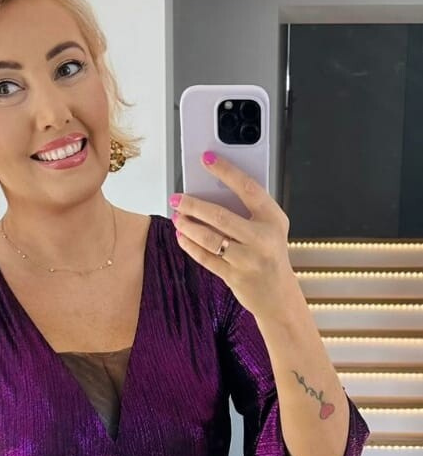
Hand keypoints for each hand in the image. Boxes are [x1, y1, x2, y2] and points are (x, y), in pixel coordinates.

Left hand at [171, 153, 297, 320]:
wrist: (279, 296)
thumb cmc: (271, 254)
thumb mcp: (271, 227)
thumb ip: (249, 210)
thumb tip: (212, 190)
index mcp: (273, 219)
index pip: (248, 188)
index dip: (226, 171)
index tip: (207, 159)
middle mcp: (262, 239)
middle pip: (221, 216)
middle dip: (194, 205)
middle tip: (177, 198)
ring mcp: (248, 260)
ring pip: (210, 239)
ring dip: (188, 226)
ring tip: (177, 217)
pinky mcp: (234, 277)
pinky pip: (206, 258)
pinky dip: (190, 246)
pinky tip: (181, 236)